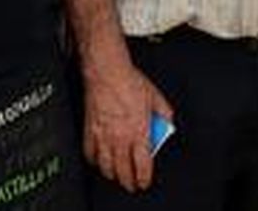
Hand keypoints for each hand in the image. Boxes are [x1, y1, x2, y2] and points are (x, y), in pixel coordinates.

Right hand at [81, 59, 174, 191]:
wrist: (107, 73)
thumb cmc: (130, 82)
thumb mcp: (156, 97)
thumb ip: (164, 112)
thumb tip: (168, 121)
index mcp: (139, 131)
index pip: (143, 165)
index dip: (144, 178)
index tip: (144, 181)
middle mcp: (120, 137)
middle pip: (123, 171)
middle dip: (128, 182)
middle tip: (131, 184)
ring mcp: (103, 136)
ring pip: (106, 166)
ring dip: (112, 174)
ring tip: (117, 175)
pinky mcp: (89, 130)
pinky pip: (90, 153)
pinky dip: (94, 161)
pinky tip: (98, 161)